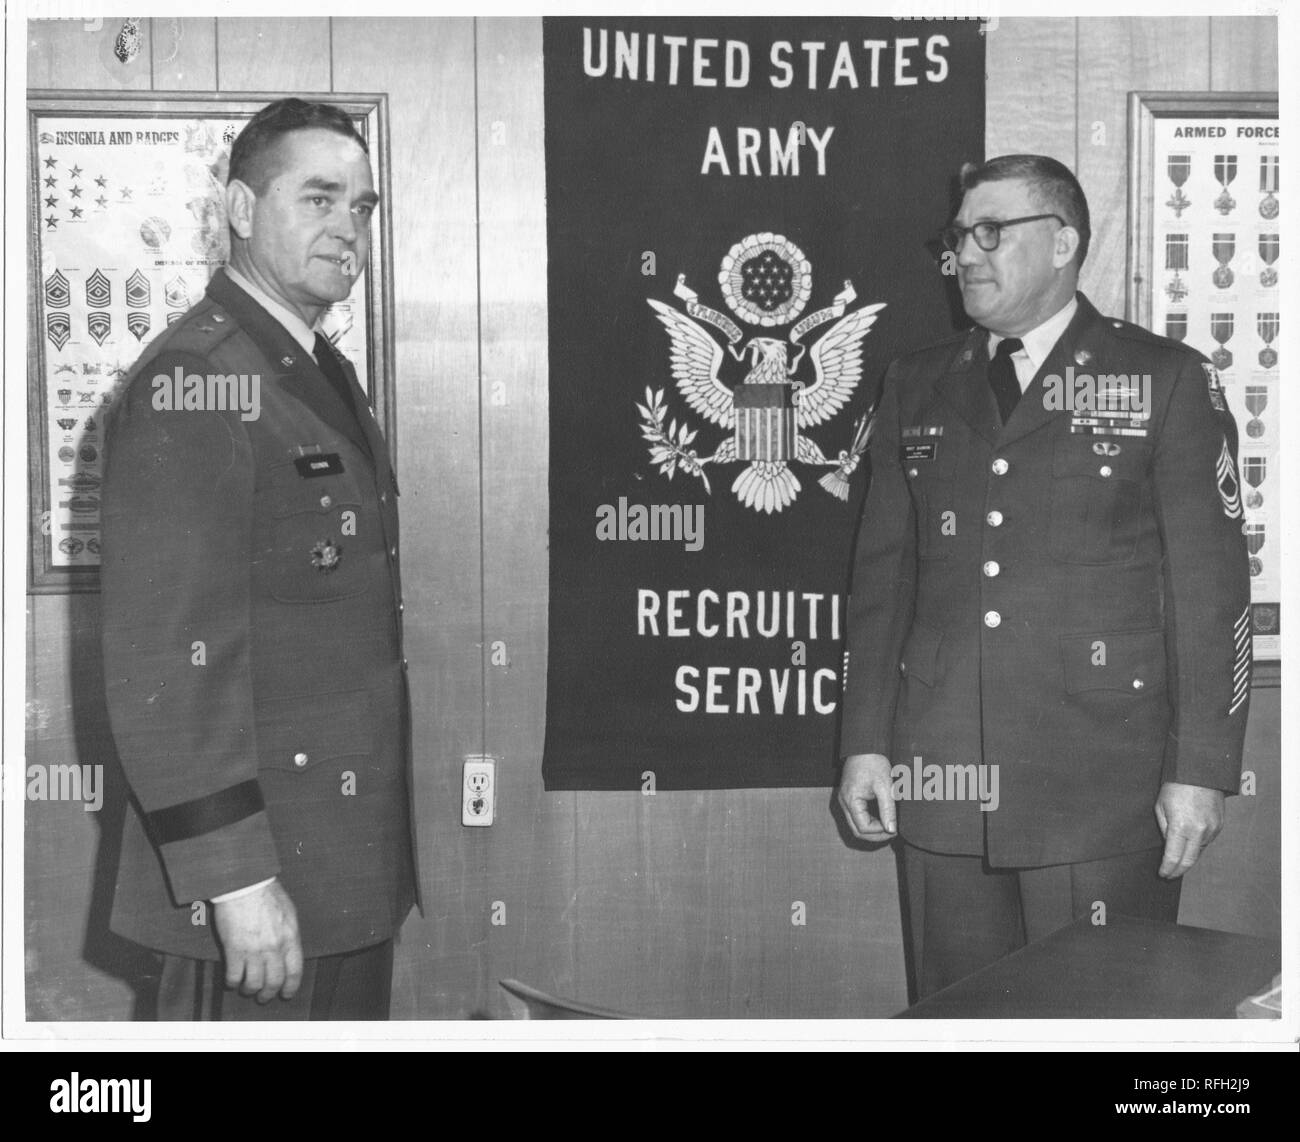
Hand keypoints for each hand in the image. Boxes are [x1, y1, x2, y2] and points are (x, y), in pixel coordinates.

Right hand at [213, 879, 303, 1001]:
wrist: (245, 884)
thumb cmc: (266, 893)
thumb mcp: (288, 912)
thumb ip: (289, 934)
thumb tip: (288, 949)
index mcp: (290, 937)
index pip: (295, 971)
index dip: (291, 986)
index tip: (286, 993)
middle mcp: (274, 947)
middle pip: (274, 982)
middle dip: (269, 994)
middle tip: (263, 997)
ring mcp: (254, 950)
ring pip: (254, 983)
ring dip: (250, 990)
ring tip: (246, 989)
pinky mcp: (234, 949)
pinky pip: (234, 976)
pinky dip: (232, 982)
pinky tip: (232, 980)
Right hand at [837, 753, 897, 840]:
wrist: (864, 746)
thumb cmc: (873, 763)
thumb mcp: (884, 786)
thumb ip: (888, 810)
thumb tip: (892, 830)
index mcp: (850, 800)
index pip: (863, 828)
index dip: (880, 832)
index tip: (895, 829)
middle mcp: (844, 802)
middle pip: (857, 830)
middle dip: (875, 835)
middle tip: (892, 832)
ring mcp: (844, 800)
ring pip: (856, 825)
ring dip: (872, 829)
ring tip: (888, 827)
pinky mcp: (848, 797)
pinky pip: (856, 816)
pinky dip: (868, 821)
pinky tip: (881, 818)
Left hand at [1155, 782, 1224, 877]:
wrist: (1201, 773)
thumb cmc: (1176, 787)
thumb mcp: (1160, 806)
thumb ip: (1164, 829)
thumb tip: (1169, 845)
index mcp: (1181, 827)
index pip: (1174, 857)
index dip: (1167, 868)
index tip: (1163, 874)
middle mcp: (1199, 831)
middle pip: (1189, 860)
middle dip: (1178, 871)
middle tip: (1170, 875)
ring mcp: (1212, 829)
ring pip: (1199, 851)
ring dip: (1188, 856)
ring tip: (1177, 859)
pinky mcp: (1220, 826)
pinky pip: (1207, 841)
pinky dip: (1197, 845)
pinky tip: (1190, 843)